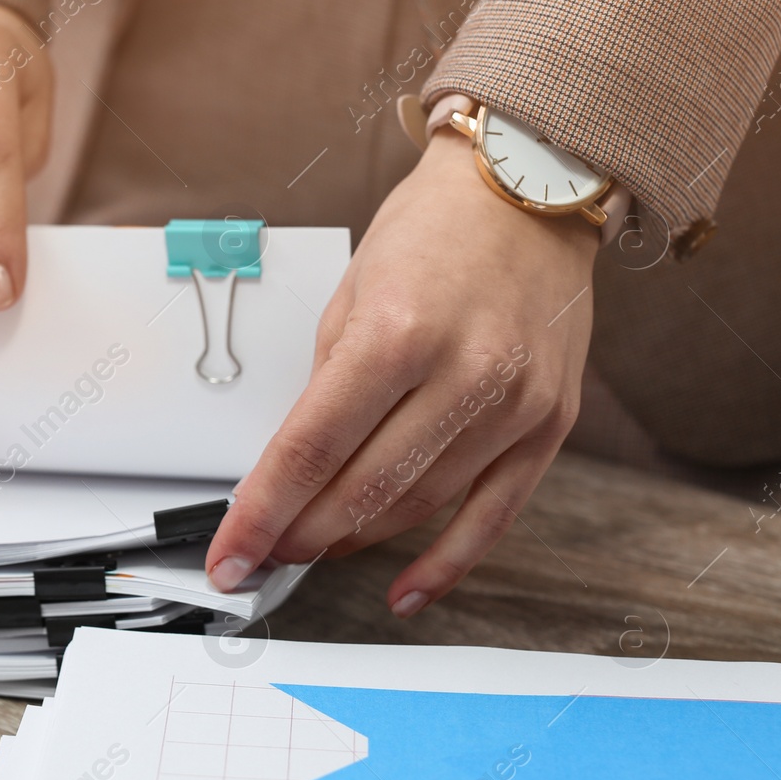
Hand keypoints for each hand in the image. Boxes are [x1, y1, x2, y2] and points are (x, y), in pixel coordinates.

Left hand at [205, 128, 598, 615]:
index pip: (309, 449)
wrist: (532, 188)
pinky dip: (444, 563)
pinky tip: (403, 591)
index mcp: (396, 332)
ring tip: (314, 549)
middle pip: (362, 489)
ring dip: (356, 540)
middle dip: (300, 533)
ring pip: (418, 506)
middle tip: (266, 550)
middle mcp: (464, 372)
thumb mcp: (351, 294)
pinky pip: (493, 517)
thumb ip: (324, 386)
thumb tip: (292, 470)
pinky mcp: (550, 424)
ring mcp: (515, 404)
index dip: (261, 515)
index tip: (230, 557)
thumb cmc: (434, 231)